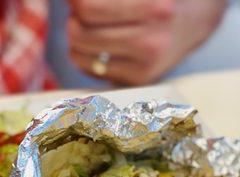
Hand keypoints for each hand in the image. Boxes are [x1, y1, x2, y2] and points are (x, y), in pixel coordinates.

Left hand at [68, 0, 226, 84]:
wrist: (193, 22)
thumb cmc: (159, 1)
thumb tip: (70, 3)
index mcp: (153, 8)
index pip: (87, 8)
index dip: (75, 3)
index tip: (76, 2)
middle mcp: (150, 40)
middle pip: (80, 33)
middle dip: (73, 20)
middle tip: (80, 14)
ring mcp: (145, 66)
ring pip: (81, 55)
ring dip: (75, 41)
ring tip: (87, 29)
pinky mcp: (138, 81)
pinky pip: (92, 71)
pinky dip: (85, 58)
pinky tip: (97, 48)